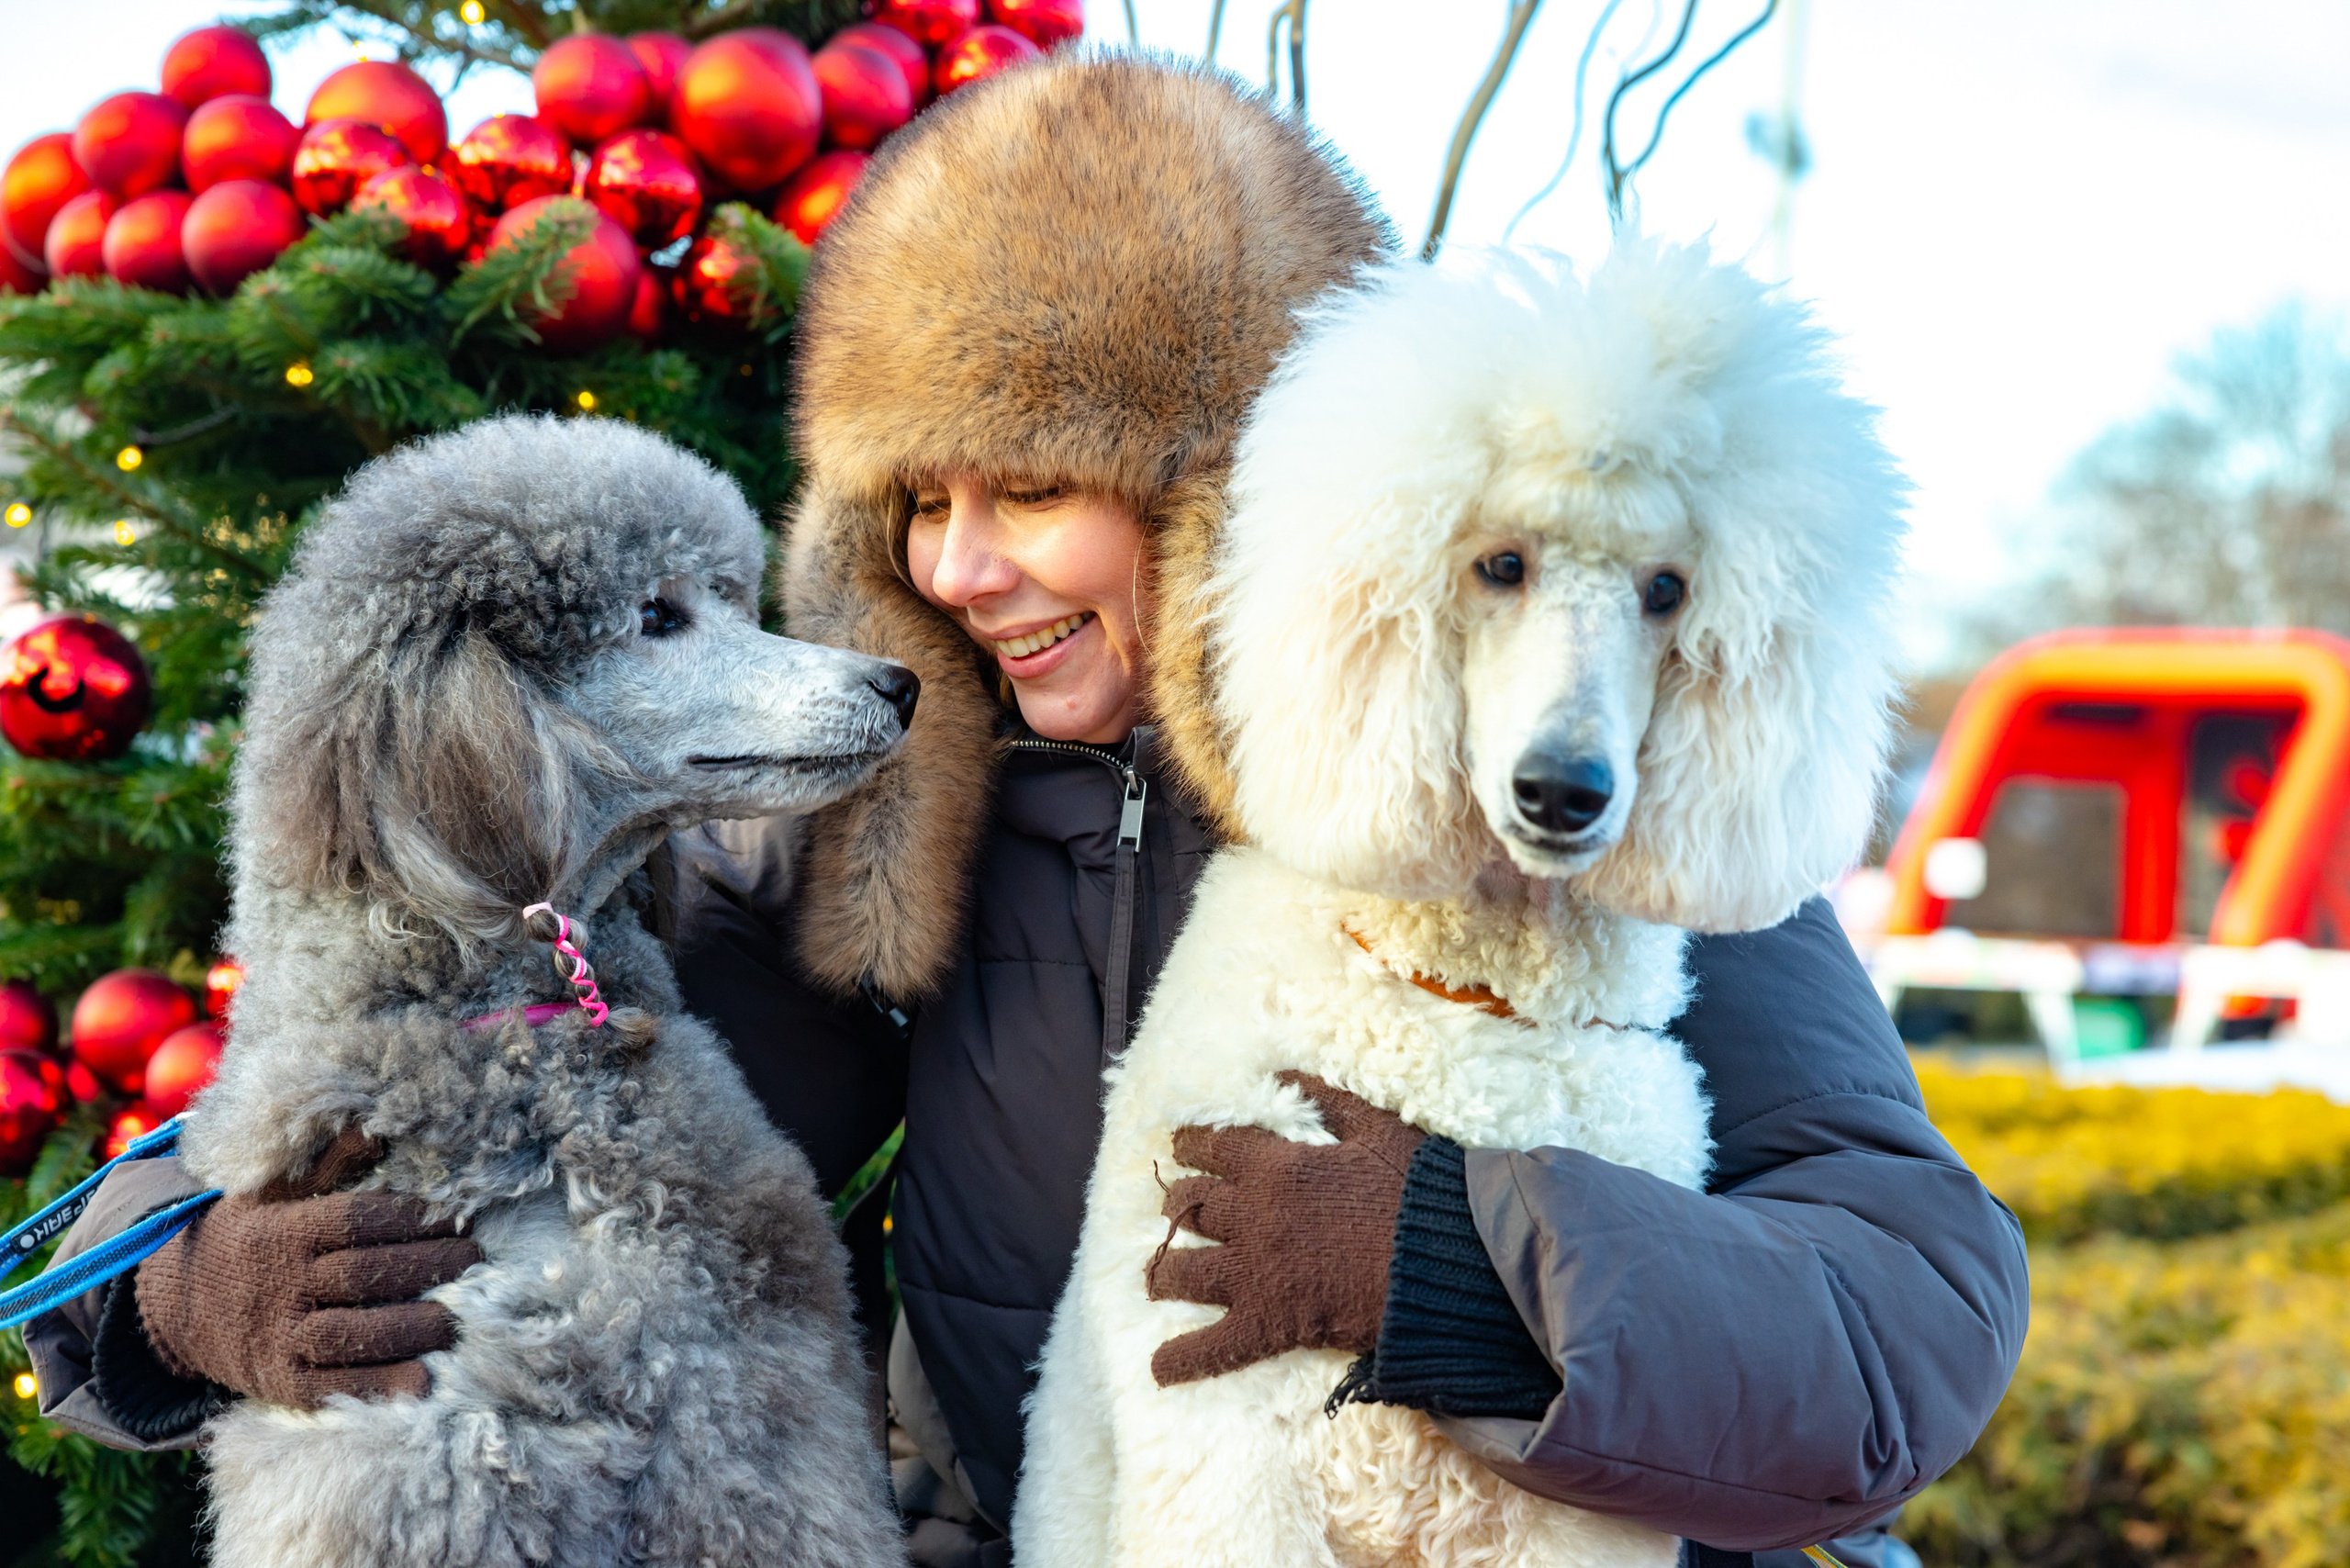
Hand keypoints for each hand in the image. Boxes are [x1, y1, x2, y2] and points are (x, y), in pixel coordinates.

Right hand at [134, 1125, 482, 1408]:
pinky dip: (379, 1388)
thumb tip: (381, 1125)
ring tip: (459, 1318)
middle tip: (476, 1260)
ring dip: (410, 1329)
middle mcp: (279, 1285)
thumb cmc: (248, 1237)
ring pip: (348, 1334)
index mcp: (281, 1230)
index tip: (457, 1215)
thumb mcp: (275, 1193)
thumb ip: (331, 1163)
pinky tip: (425, 1382)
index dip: (409, 1218)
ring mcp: (277, 1338)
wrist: (174, 1305)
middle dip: (426, 1267)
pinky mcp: (280, 1383)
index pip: (352, 1220)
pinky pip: (332, 1389)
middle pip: (361, 1275)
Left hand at [1145, 1071, 1426, 1385]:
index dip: (1191, 1145)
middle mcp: (1253, 1217)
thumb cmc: (1418, 1192)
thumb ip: (1326, 1097)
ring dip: (1163, 1272)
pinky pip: (1214, 1347)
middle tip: (1174, 1207)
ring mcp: (1255, 1274)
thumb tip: (1285, 1071)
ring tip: (1157, 1276)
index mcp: (1276, 1167)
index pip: (1214, 1147)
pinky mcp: (1269, 1324)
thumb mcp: (1375, 1127)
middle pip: (1191, 1206)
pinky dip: (1183, 1359)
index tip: (1180, 1146)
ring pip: (1185, 1271)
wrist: (1445, 1262)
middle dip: (1177, 1204)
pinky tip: (1160, 1367)